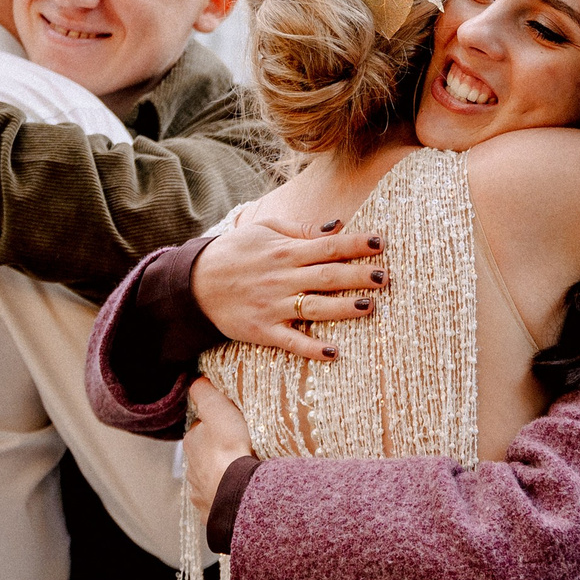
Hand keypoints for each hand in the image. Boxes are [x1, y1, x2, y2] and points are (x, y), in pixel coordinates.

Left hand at [183, 378, 252, 524]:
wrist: (239, 494)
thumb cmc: (230, 450)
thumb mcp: (218, 410)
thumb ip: (205, 393)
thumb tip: (197, 381)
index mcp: (192, 443)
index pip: (201, 429)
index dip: (215, 425)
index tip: (230, 424)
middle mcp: (192, 469)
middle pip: (205, 455)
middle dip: (218, 453)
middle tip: (241, 448)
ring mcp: (202, 493)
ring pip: (212, 479)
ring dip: (223, 475)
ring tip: (244, 473)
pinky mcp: (214, 512)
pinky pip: (220, 501)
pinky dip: (228, 497)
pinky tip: (241, 494)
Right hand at [192, 217, 387, 361]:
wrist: (193, 283)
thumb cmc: (233, 252)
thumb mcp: (263, 230)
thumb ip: (301, 229)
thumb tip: (338, 225)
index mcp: (285, 252)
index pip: (328, 246)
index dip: (356, 244)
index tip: (381, 242)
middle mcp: (282, 278)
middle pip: (327, 277)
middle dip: (358, 276)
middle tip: (386, 277)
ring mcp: (273, 306)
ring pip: (314, 308)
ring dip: (342, 309)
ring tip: (369, 307)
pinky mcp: (262, 330)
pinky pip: (290, 342)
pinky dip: (310, 348)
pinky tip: (333, 353)